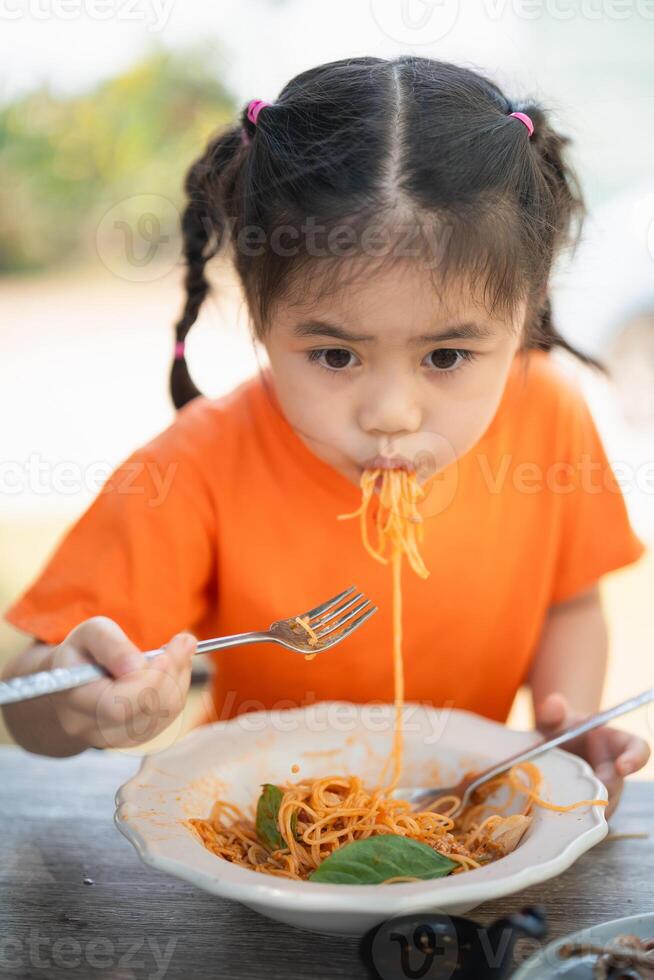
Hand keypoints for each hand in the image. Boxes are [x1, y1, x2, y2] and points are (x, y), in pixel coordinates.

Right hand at [49, 616, 196, 750]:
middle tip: (184, 641)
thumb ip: (111, 644)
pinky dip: (178, 688)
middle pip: (146, 711)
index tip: (165, 653)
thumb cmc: (83, 653)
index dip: (148, 682)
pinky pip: (168, 716)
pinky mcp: (136, 738)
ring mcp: (116, 739)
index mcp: (76, 703)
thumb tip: (138, 665)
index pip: (118, 707)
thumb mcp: (90, 634)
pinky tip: (174, 667)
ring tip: (179, 649)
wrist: (74, 680)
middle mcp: (94, 729)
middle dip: (172, 673)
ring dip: (180, 678)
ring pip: (163, 713)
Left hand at [535, 692, 650, 819]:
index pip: (638, 749)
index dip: (635, 758)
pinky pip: (587, 821)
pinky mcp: (592, 813)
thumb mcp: (554, 718)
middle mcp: (616, 772)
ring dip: (581, 807)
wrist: (551, 752)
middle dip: (596, 791)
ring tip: (555, 801)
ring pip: (601, 808)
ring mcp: (606, 794)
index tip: (622, 766)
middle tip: (573, 791)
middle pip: (615, 787)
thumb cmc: (560, 731)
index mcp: (616, 743)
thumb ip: (552, 710)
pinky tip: (552, 817)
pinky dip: (572, 820)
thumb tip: (553, 703)